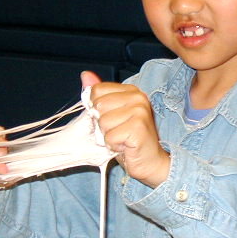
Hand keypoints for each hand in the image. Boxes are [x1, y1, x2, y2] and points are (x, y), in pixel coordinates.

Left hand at [81, 71, 169, 187]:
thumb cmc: (128, 140)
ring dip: (108, 136)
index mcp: (131, 90)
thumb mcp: (110, 115)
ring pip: (103, 122)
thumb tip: (85, 75)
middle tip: (118, 131)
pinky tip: (126, 147)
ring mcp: (140, 111)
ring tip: (122, 139)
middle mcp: (138, 97)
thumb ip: (99, 96)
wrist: (150, 162)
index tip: (112, 119)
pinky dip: (113, 146)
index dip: (97, 109)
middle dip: (102, 124)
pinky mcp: (138, 127)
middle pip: (98, 106)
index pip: (97, 90)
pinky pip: (109, 137)